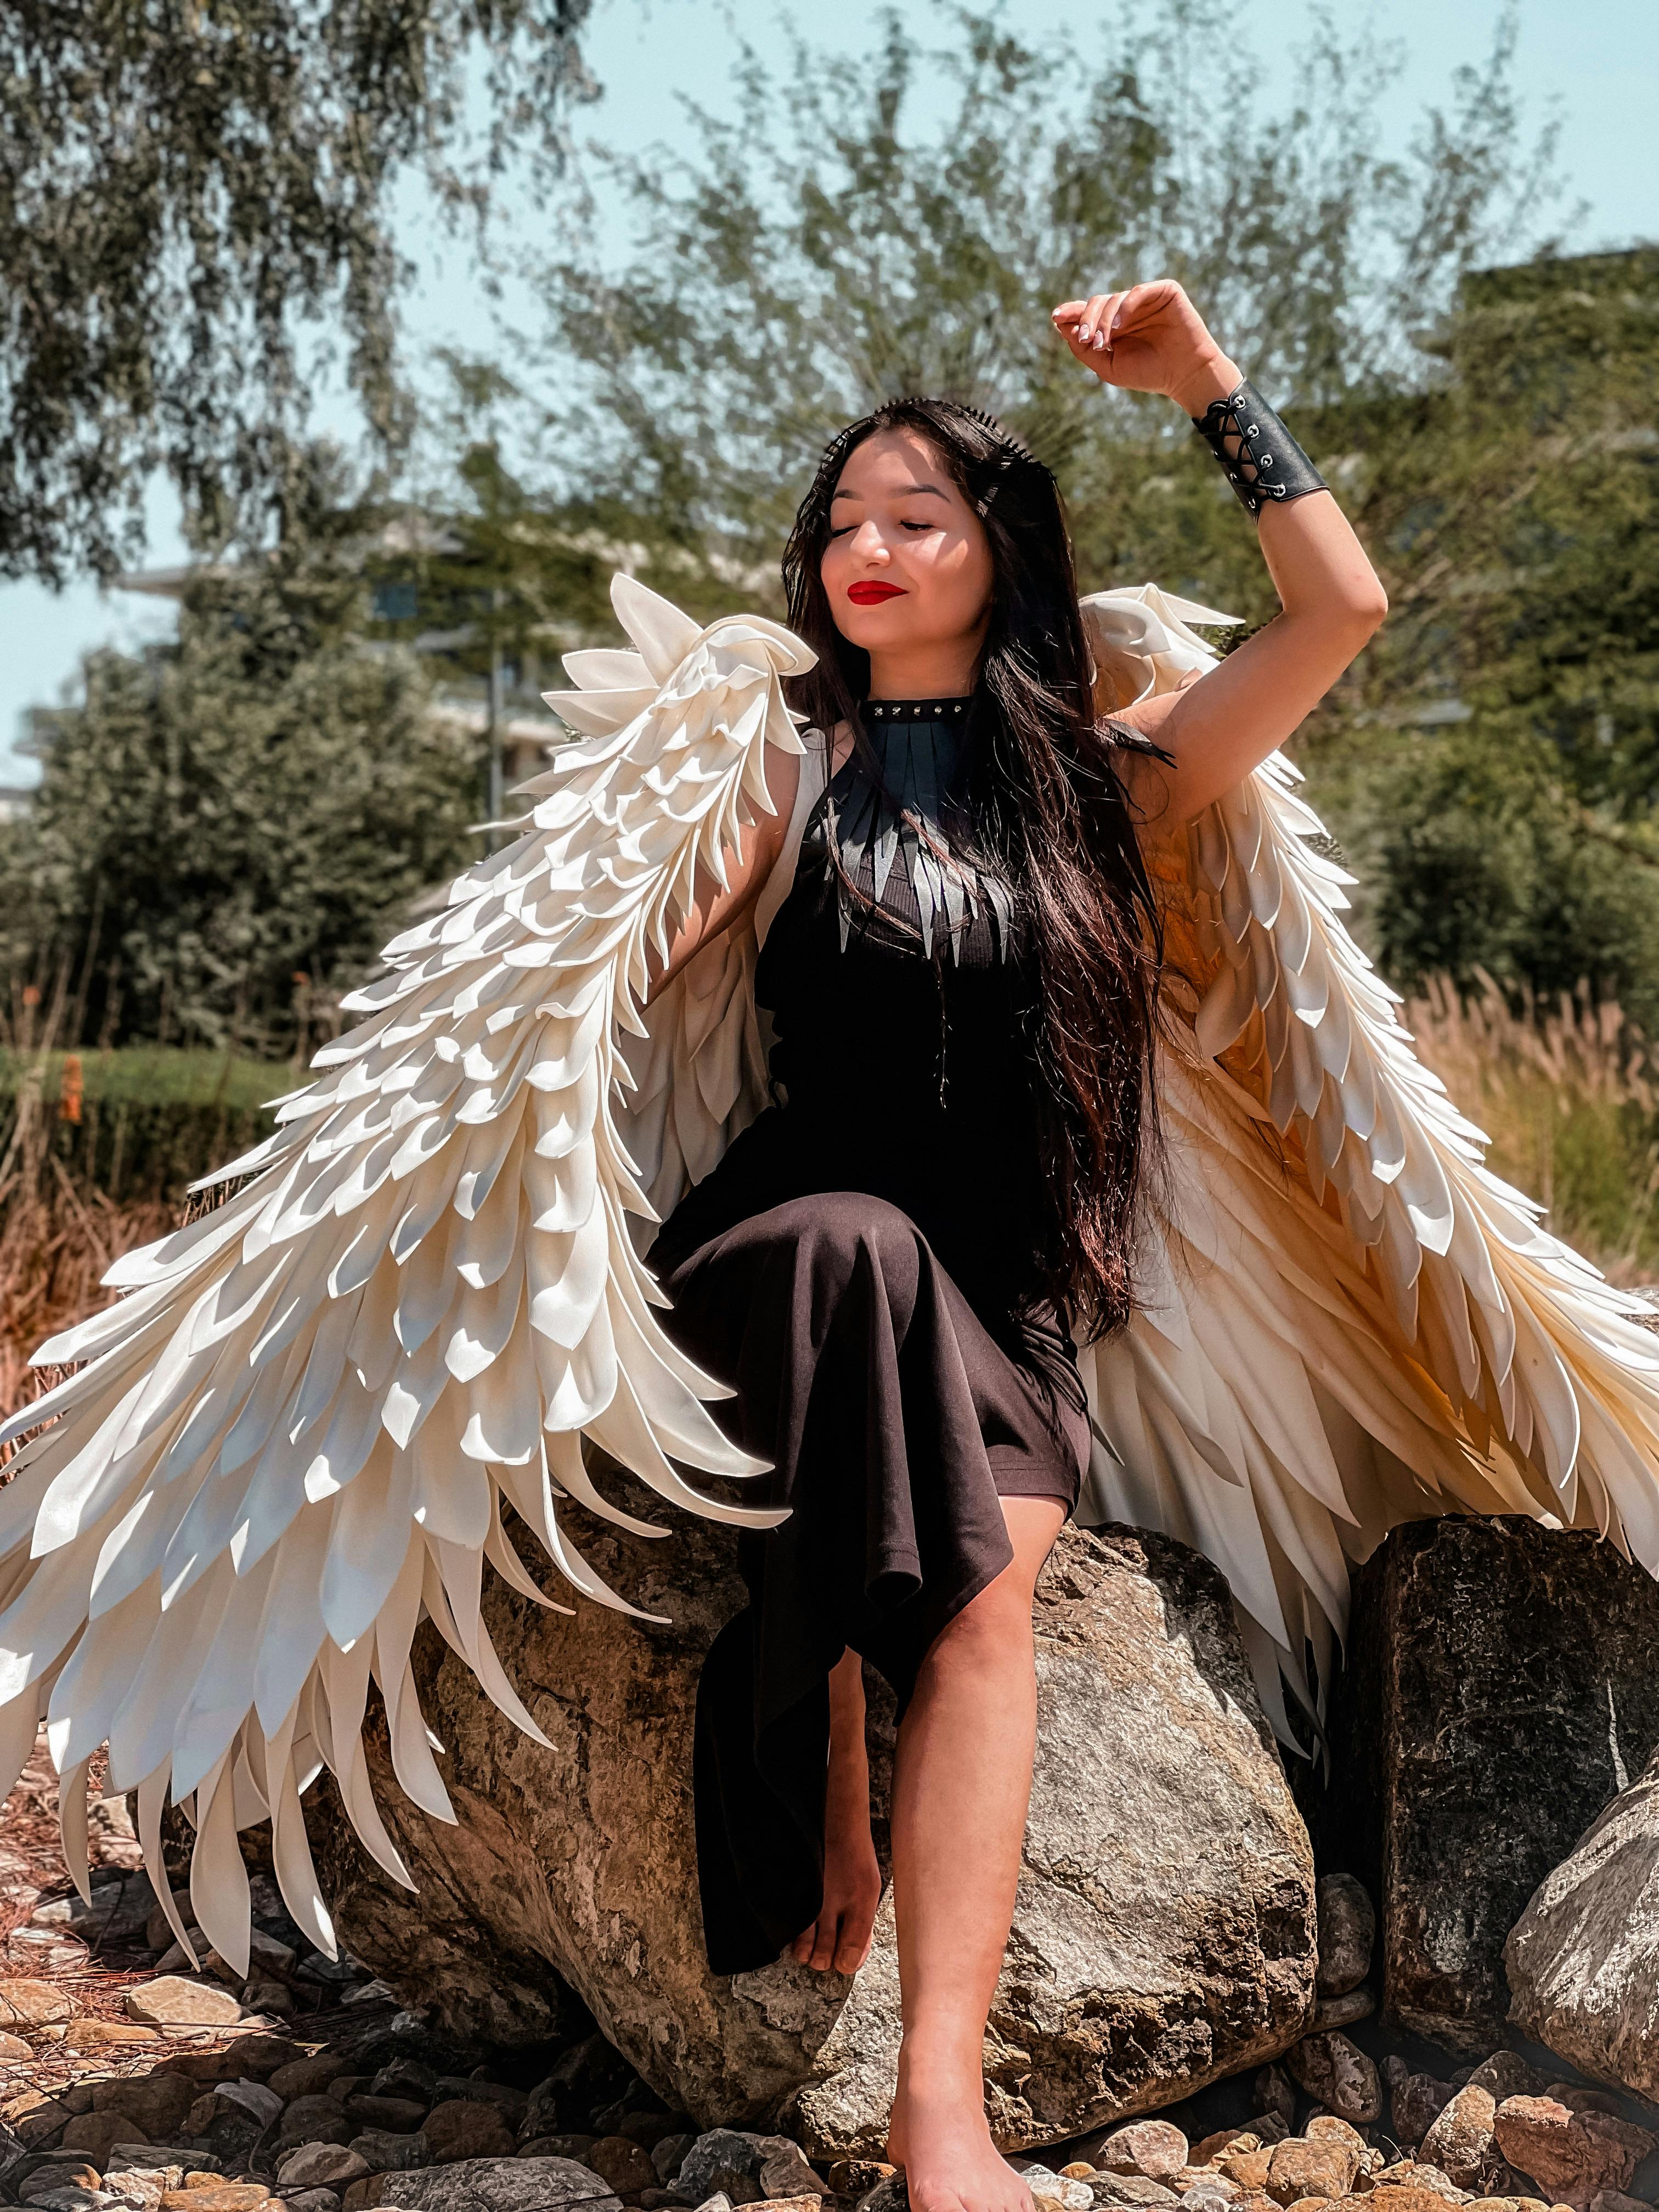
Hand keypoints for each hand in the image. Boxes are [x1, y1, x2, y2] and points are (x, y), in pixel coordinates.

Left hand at [1051, 279, 1239, 416]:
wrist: (1183, 375)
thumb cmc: (1148, 374)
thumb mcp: (1108, 367)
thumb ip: (1083, 349)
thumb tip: (1060, 326)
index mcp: (1114, 325)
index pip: (1088, 312)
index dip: (1071, 312)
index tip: (1055, 316)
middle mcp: (1127, 309)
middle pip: (1096, 302)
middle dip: (1086, 320)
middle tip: (1085, 339)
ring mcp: (1145, 299)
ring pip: (1114, 298)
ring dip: (1103, 319)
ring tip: (1103, 340)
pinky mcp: (1164, 291)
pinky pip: (1138, 291)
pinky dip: (1126, 306)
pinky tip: (1119, 325)